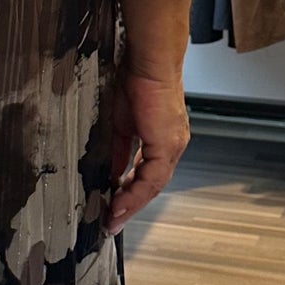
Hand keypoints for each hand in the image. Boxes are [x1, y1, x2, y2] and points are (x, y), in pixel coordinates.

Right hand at [103, 61, 190, 231]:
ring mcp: (172, 145)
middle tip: (111, 223)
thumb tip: (114, 173)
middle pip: (152, 185)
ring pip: (153, 185)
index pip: (148, 174)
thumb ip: (120, 149)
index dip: (132, 193)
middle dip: (131, 205)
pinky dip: (134, 192)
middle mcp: (173, 145)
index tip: (114, 208)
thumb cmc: (136, 81)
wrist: (149, 61)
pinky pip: (151, 177)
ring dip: (132, 204)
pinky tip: (119, 202)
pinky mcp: (168, 144)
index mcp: (163, 139)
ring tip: (113, 218)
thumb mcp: (122, 123)